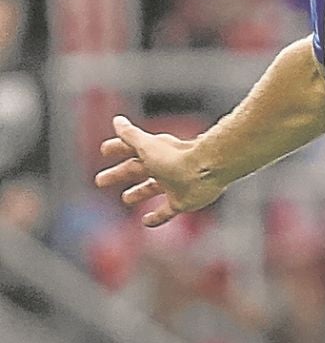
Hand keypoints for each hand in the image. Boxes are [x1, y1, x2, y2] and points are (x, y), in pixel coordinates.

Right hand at [95, 116, 224, 226]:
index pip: (131, 148)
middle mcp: (164, 166)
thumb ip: (130, 135)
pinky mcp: (183, 201)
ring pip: (152, 189)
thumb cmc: (175, 156)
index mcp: (154, 151)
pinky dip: (157, 217)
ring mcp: (174, 184)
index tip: (104, 151)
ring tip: (126, 198)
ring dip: (139, 193)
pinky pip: (167, 211)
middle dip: (119, 174)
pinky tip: (146, 222)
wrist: (206, 170)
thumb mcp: (146, 145)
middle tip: (100, 181)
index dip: (117, 148)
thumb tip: (117, 120)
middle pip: (137, 170)